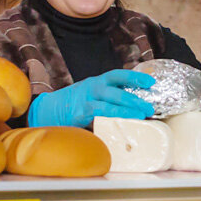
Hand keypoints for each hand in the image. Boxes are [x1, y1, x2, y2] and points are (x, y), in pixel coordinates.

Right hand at [27, 69, 155, 127]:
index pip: (118, 75)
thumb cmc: (76, 103)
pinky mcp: (78, 114)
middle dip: (135, 99)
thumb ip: (110, 98)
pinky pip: (96, 116)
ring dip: (125, 110)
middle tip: (150, 107)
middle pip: (116, 91)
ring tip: (140, 116)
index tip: (151, 82)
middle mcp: (92, 88)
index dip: (135, 77)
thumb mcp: (93, 95)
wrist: (49, 109)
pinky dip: (108, 120)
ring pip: (107, 104)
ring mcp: (84, 101)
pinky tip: (120, 125)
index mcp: (97, 82)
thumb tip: (136, 108)